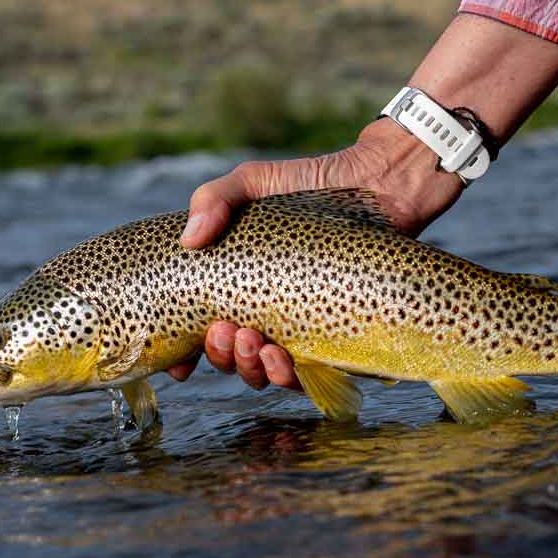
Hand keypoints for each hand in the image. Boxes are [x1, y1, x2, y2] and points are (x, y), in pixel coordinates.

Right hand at [165, 119, 463, 387]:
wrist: (379, 184)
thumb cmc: (313, 183)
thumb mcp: (254, 182)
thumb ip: (214, 198)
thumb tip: (189, 240)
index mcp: (240, 289)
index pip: (205, 335)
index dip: (185, 357)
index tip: (178, 362)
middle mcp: (268, 315)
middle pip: (233, 359)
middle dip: (222, 354)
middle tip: (225, 329)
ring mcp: (303, 329)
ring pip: (268, 374)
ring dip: (252, 368)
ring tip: (254, 340)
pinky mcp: (340, 337)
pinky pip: (313, 376)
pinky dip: (291, 376)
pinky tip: (283, 356)